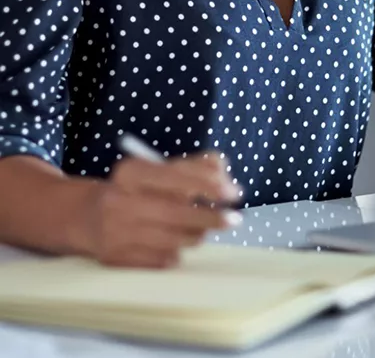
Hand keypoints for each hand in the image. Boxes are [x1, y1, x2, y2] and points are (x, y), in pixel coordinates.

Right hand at [78, 152, 241, 268]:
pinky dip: (176, 252)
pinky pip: (163, 260)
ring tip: (200, 229)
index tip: (234, 192)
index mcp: (130, 172)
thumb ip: (193, 166)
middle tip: (234, 219)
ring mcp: (115, 232)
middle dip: (211, 217)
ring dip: (195, 234)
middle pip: (176, 212)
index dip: (209, 183)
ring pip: (174, 239)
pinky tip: (173, 243)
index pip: (176, 175)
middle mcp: (119, 201)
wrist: (88, 217)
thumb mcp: (158, 171)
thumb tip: (224, 169)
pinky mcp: (116, 259)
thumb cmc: (137, 190)